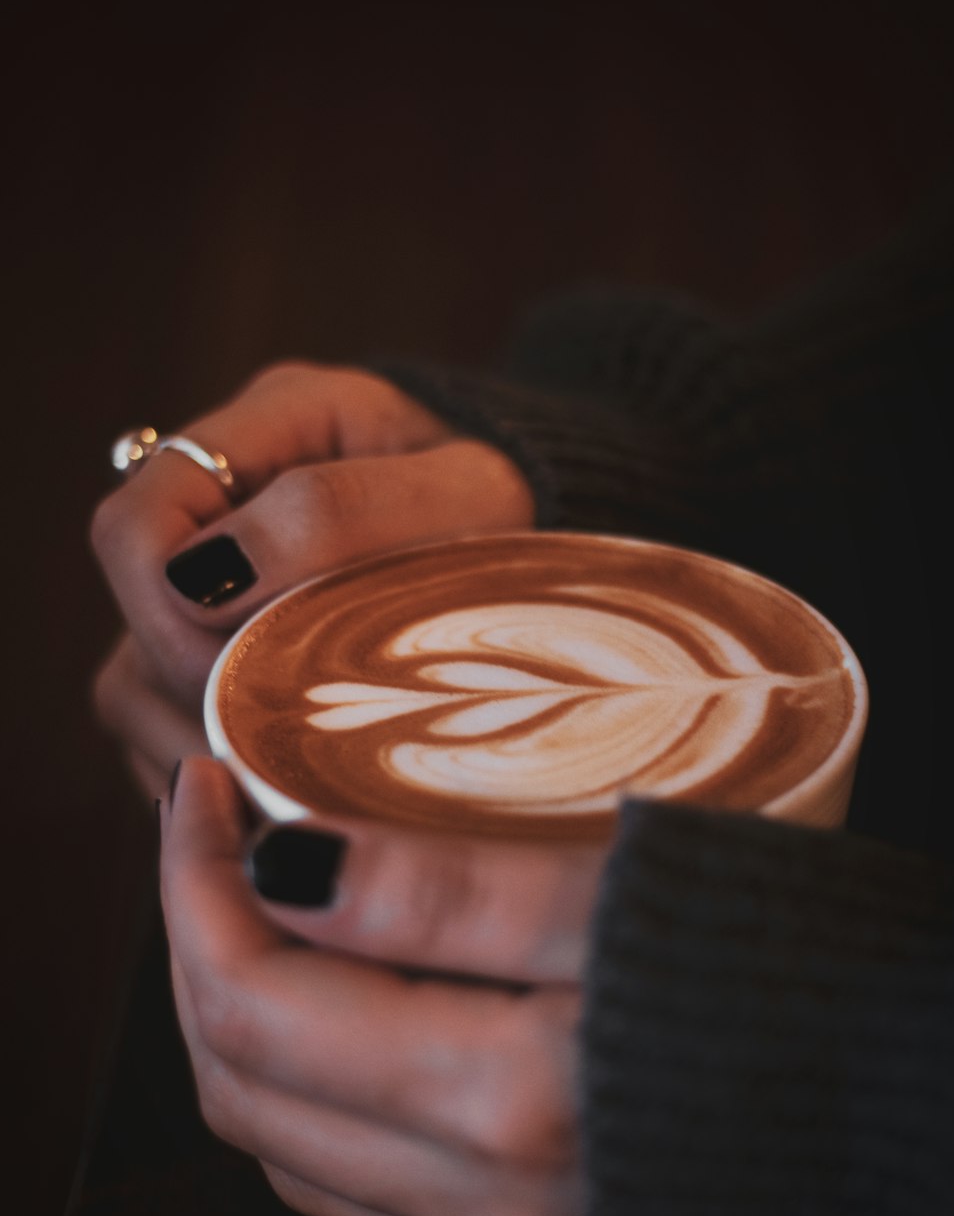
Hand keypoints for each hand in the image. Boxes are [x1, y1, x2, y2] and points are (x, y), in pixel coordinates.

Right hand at [91, 364, 533, 798]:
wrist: (556, 524)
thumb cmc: (517, 501)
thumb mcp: (466, 491)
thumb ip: (341, 512)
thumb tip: (200, 575)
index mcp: (266, 430)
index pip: (136, 525)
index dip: (167, 610)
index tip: (254, 670)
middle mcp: (220, 505)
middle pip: (134, 618)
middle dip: (200, 693)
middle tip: (291, 745)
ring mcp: (214, 585)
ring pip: (137, 686)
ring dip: (205, 743)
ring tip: (296, 778)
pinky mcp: (227, 655)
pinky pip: (173, 731)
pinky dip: (220, 769)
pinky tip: (289, 785)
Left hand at [160, 758, 608, 1215]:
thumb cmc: (805, 972)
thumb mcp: (628, 900)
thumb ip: (452, 893)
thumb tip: (279, 865)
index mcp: (509, 1098)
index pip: (257, 1001)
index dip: (197, 884)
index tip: (201, 788)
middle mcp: (494, 1198)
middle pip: (247, 1087)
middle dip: (200, 948)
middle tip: (215, 839)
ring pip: (294, 1151)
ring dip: (246, 1029)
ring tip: (266, 915)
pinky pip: (369, 1192)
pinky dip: (317, 1101)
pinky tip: (351, 1022)